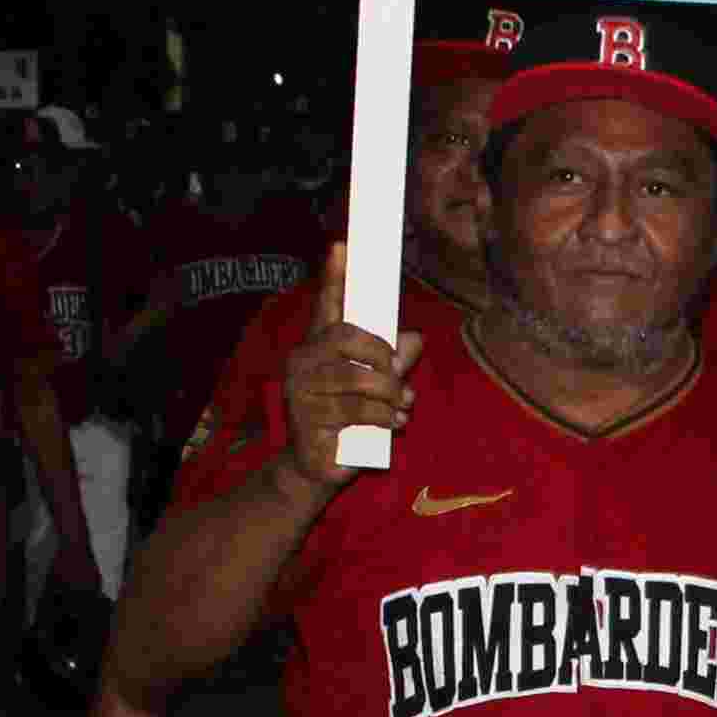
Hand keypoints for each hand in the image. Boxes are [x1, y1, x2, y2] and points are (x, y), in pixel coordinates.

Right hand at [265, 237, 420, 496]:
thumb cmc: (345, 421)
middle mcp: (303, 363)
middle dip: (381, 357)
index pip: (326, 305)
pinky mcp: (307, 423)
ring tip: (403, 406)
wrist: (314, 469)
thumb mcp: (374, 388)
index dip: (334, 277)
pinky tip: (394, 423)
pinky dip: (382, 416)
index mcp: (318, 346)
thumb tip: (415, 339)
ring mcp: (301, 393)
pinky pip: (354, 412)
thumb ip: (392, 361)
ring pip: (355, 380)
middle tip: (399, 376)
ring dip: (388, 394)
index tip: (342, 246)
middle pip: (346, 339)